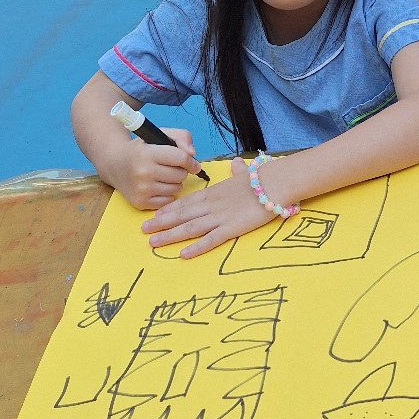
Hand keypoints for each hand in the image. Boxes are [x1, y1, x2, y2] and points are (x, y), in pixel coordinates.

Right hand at [114, 127, 201, 210]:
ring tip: (163, 175)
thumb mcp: (160, 134)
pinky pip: (168, 200)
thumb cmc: (142, 149)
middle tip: (170, 167)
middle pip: (180, 175)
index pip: (181, 158)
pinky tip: (158, 185)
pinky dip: (167, 194)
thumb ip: (182, 137)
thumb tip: (192, 154)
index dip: (191, 161)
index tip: (192, 163)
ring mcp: (141, 189)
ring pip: (176, 189)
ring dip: (174, 182)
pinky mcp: (140, 202)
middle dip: (180, 170)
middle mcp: (143, 172)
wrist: (115, 164)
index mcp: (147, 153)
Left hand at [141, 156, 276, 257]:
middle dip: (161, 223)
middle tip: (143, 229)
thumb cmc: (262, 178)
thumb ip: (238, 171)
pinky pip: (211, 239)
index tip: (155, 214)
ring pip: (190, 227)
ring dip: (170, 235)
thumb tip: (237, 164)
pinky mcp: (232, 228)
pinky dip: (197, 247)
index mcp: (214, 192)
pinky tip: (183, 254)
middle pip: (181, 214)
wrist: (275, 182)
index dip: (169, 209)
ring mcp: (220, 217)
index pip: (186, 201)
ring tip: (153, 243)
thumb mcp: (245, 173)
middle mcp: (212, 205)